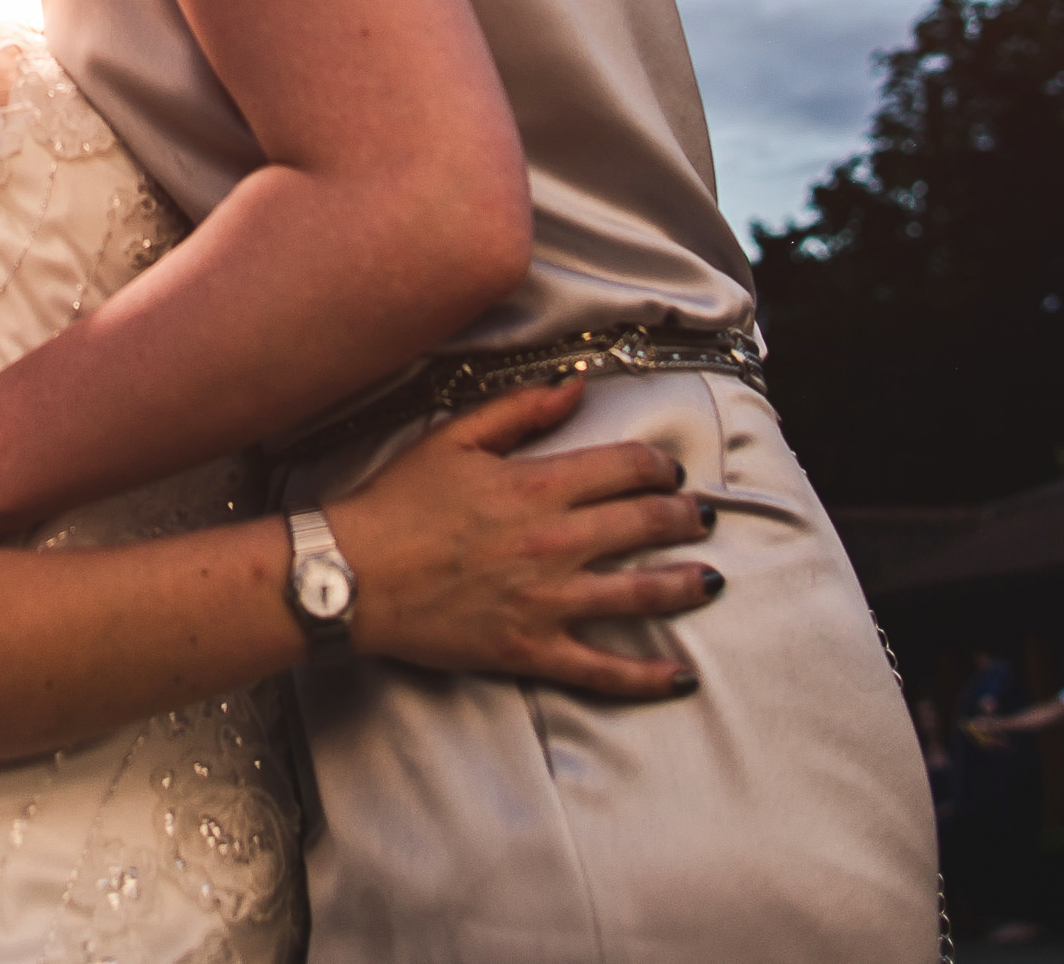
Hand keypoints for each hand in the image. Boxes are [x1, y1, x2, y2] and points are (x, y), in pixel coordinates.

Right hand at [324, 381, 720, 699]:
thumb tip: (575, 386)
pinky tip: (680, 676)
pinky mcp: (532, 650)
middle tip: (702, 519)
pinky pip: (604, 669)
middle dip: (686, 519)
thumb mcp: (454, 439)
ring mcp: (548, 601)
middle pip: (646, 524)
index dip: (659, 467)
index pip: (626, 468)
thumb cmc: (397, 504)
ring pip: (641, 593)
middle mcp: (555, 542)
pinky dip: (648, 676)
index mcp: (538, 486)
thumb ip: (521, 410)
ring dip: (687, 584)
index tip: (669, 473)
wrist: (352, 576)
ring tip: (711, 580)